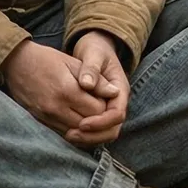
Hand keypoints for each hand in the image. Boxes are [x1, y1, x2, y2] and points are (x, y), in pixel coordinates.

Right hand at [0, 40, 107, 138]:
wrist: (16, 63)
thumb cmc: (47, 59)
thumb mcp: (74, 63)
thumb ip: (96, 80)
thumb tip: (115, 93)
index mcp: (68, 91)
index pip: (98, 110)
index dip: (106, 105)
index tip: (104, 98)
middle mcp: (57, 108)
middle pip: (89, 124)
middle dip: (98, 118)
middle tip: (98, 106)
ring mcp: (46, 117)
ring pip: (76, 134)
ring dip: (87, 127)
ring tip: (89, 113)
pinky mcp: (40, 122)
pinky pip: (62, 134)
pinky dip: (73, 130)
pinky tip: (77, 120)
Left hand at [65, 30, 129, 147]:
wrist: (96, 48)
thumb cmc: (96, 50)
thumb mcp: (94, 55)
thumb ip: (91, 69)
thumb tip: (86, 84)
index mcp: (120, 90)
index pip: (117, 114)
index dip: (100, 122)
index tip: (82, 123)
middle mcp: (116, 103)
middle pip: (112, 130)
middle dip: (94, 136)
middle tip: (72, 134)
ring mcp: (108, 109)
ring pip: (103, 134)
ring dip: (87, 138)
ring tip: (68, 135)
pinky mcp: (98, 113)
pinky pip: (94, 131)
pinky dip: (83, 135)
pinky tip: (66, 132)